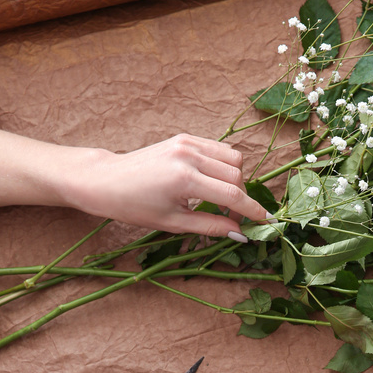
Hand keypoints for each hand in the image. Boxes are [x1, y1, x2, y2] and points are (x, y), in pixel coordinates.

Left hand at [69, 133, 268, 237]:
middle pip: (236, 176)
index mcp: (185, 180)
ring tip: (221, 199)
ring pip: (232, 158)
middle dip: (241, 199)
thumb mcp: (173, 224)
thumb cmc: (134, 207)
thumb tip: (240, 234)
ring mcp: (187, 143)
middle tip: (231, 219)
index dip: (253, 211)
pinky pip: (218, 149)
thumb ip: (210, 227)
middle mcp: (189, 156)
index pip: (232, 196)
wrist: (105, 180)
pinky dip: (223, 166)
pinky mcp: (184, 138)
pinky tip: (211, 182)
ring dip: (234, 180)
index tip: (267, 222)